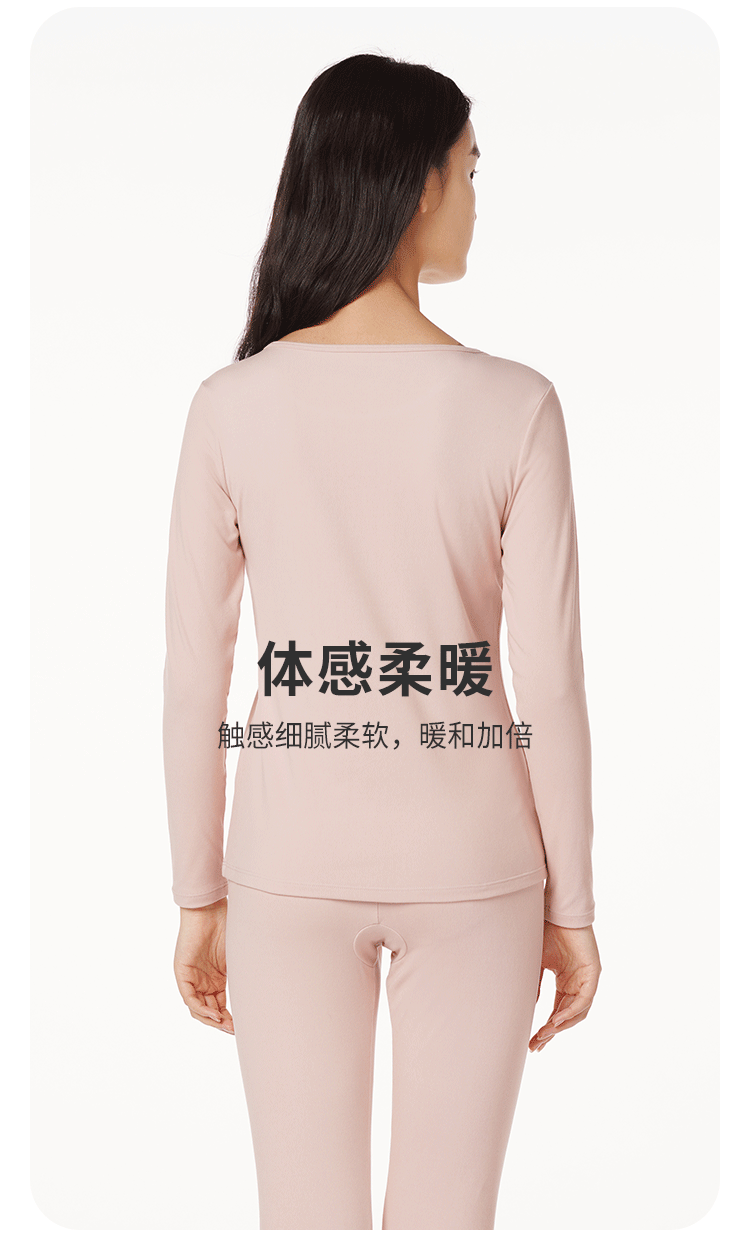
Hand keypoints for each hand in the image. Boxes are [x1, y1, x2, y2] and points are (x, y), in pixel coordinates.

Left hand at [174, 897, 234, 1033]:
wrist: (210, 908)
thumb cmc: (228, 926)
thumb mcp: (240, 955)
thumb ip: (246, 973)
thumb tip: (271, 987)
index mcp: (217, 979)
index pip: (220, 1006)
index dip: (230, 1019)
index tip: (241, 1028)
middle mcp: (204, 981)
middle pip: (209, 1011)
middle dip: (222, 1024)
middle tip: (235, 1031)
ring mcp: (192, 978)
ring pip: (197, 1008)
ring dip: (211, 1020)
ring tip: (226, 1026)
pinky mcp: (182, 973)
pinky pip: (189, 998)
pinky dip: (201, 1009)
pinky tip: (214, 1014)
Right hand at [529, 921, 600, 1051]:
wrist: (556, 910)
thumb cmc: (545, 932)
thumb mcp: (535, 963)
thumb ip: (534, 985)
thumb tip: (528, 1009)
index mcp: (565, 981)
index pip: (557, 1011)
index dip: (546, 1028)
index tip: (533, 1042)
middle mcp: (578, 983)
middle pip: (567, 1016)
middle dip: (551, 1032)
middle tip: (536, 1045)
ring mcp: (587, 979)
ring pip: (578, 1012)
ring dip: (561, 1025)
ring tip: (545, 1034)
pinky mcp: (593, 973)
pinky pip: (584, 1000)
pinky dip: (571, 1011)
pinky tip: (557, 1020)